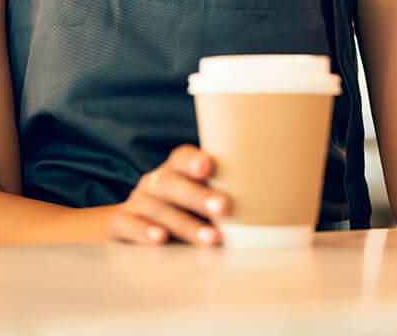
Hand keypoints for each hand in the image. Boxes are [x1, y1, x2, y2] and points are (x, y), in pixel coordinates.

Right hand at [108, 145, 230, 245]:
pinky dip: (143, 232)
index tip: (209, 168)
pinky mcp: (120, 224)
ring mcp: (137, 202)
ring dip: (184, 223)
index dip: (194, 160)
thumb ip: (227, 201)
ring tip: (211, 238)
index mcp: (175, 171)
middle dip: (199, 196)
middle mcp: (155, 182)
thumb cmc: (181, 215)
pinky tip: (160, 240)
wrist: (130, 230)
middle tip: (225, 208)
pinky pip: (128, 225)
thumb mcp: (201, 204)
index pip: (182, 157)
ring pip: (157, 208)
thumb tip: (276, 210)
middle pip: (173, 183)